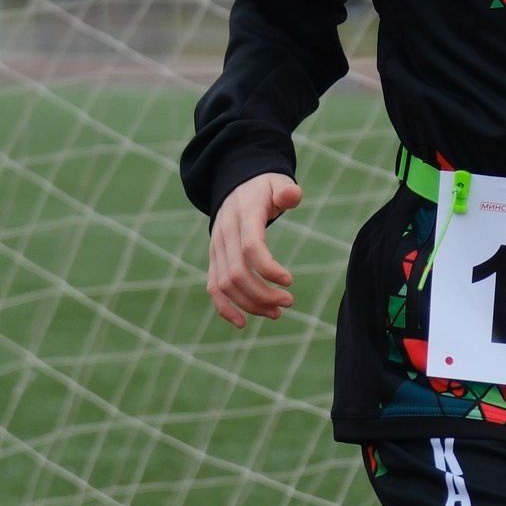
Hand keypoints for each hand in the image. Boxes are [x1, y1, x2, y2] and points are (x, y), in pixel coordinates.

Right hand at [208, 173, 300, 327]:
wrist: (235, 185)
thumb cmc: (263, 188)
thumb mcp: (277, 182)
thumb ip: (287, 191)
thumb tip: (292, 195)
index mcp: (243, 215)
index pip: (250, 247)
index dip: (268, 268)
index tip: (289, 282)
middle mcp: (224, 234)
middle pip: (237, 272)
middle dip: (263, 293)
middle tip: (289, 302)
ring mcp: (216, 249)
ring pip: (225, 285)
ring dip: (250, 304)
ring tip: (277, 312)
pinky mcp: (214, 260)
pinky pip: (213, 288)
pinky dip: (224, 308)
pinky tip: (242, 323)